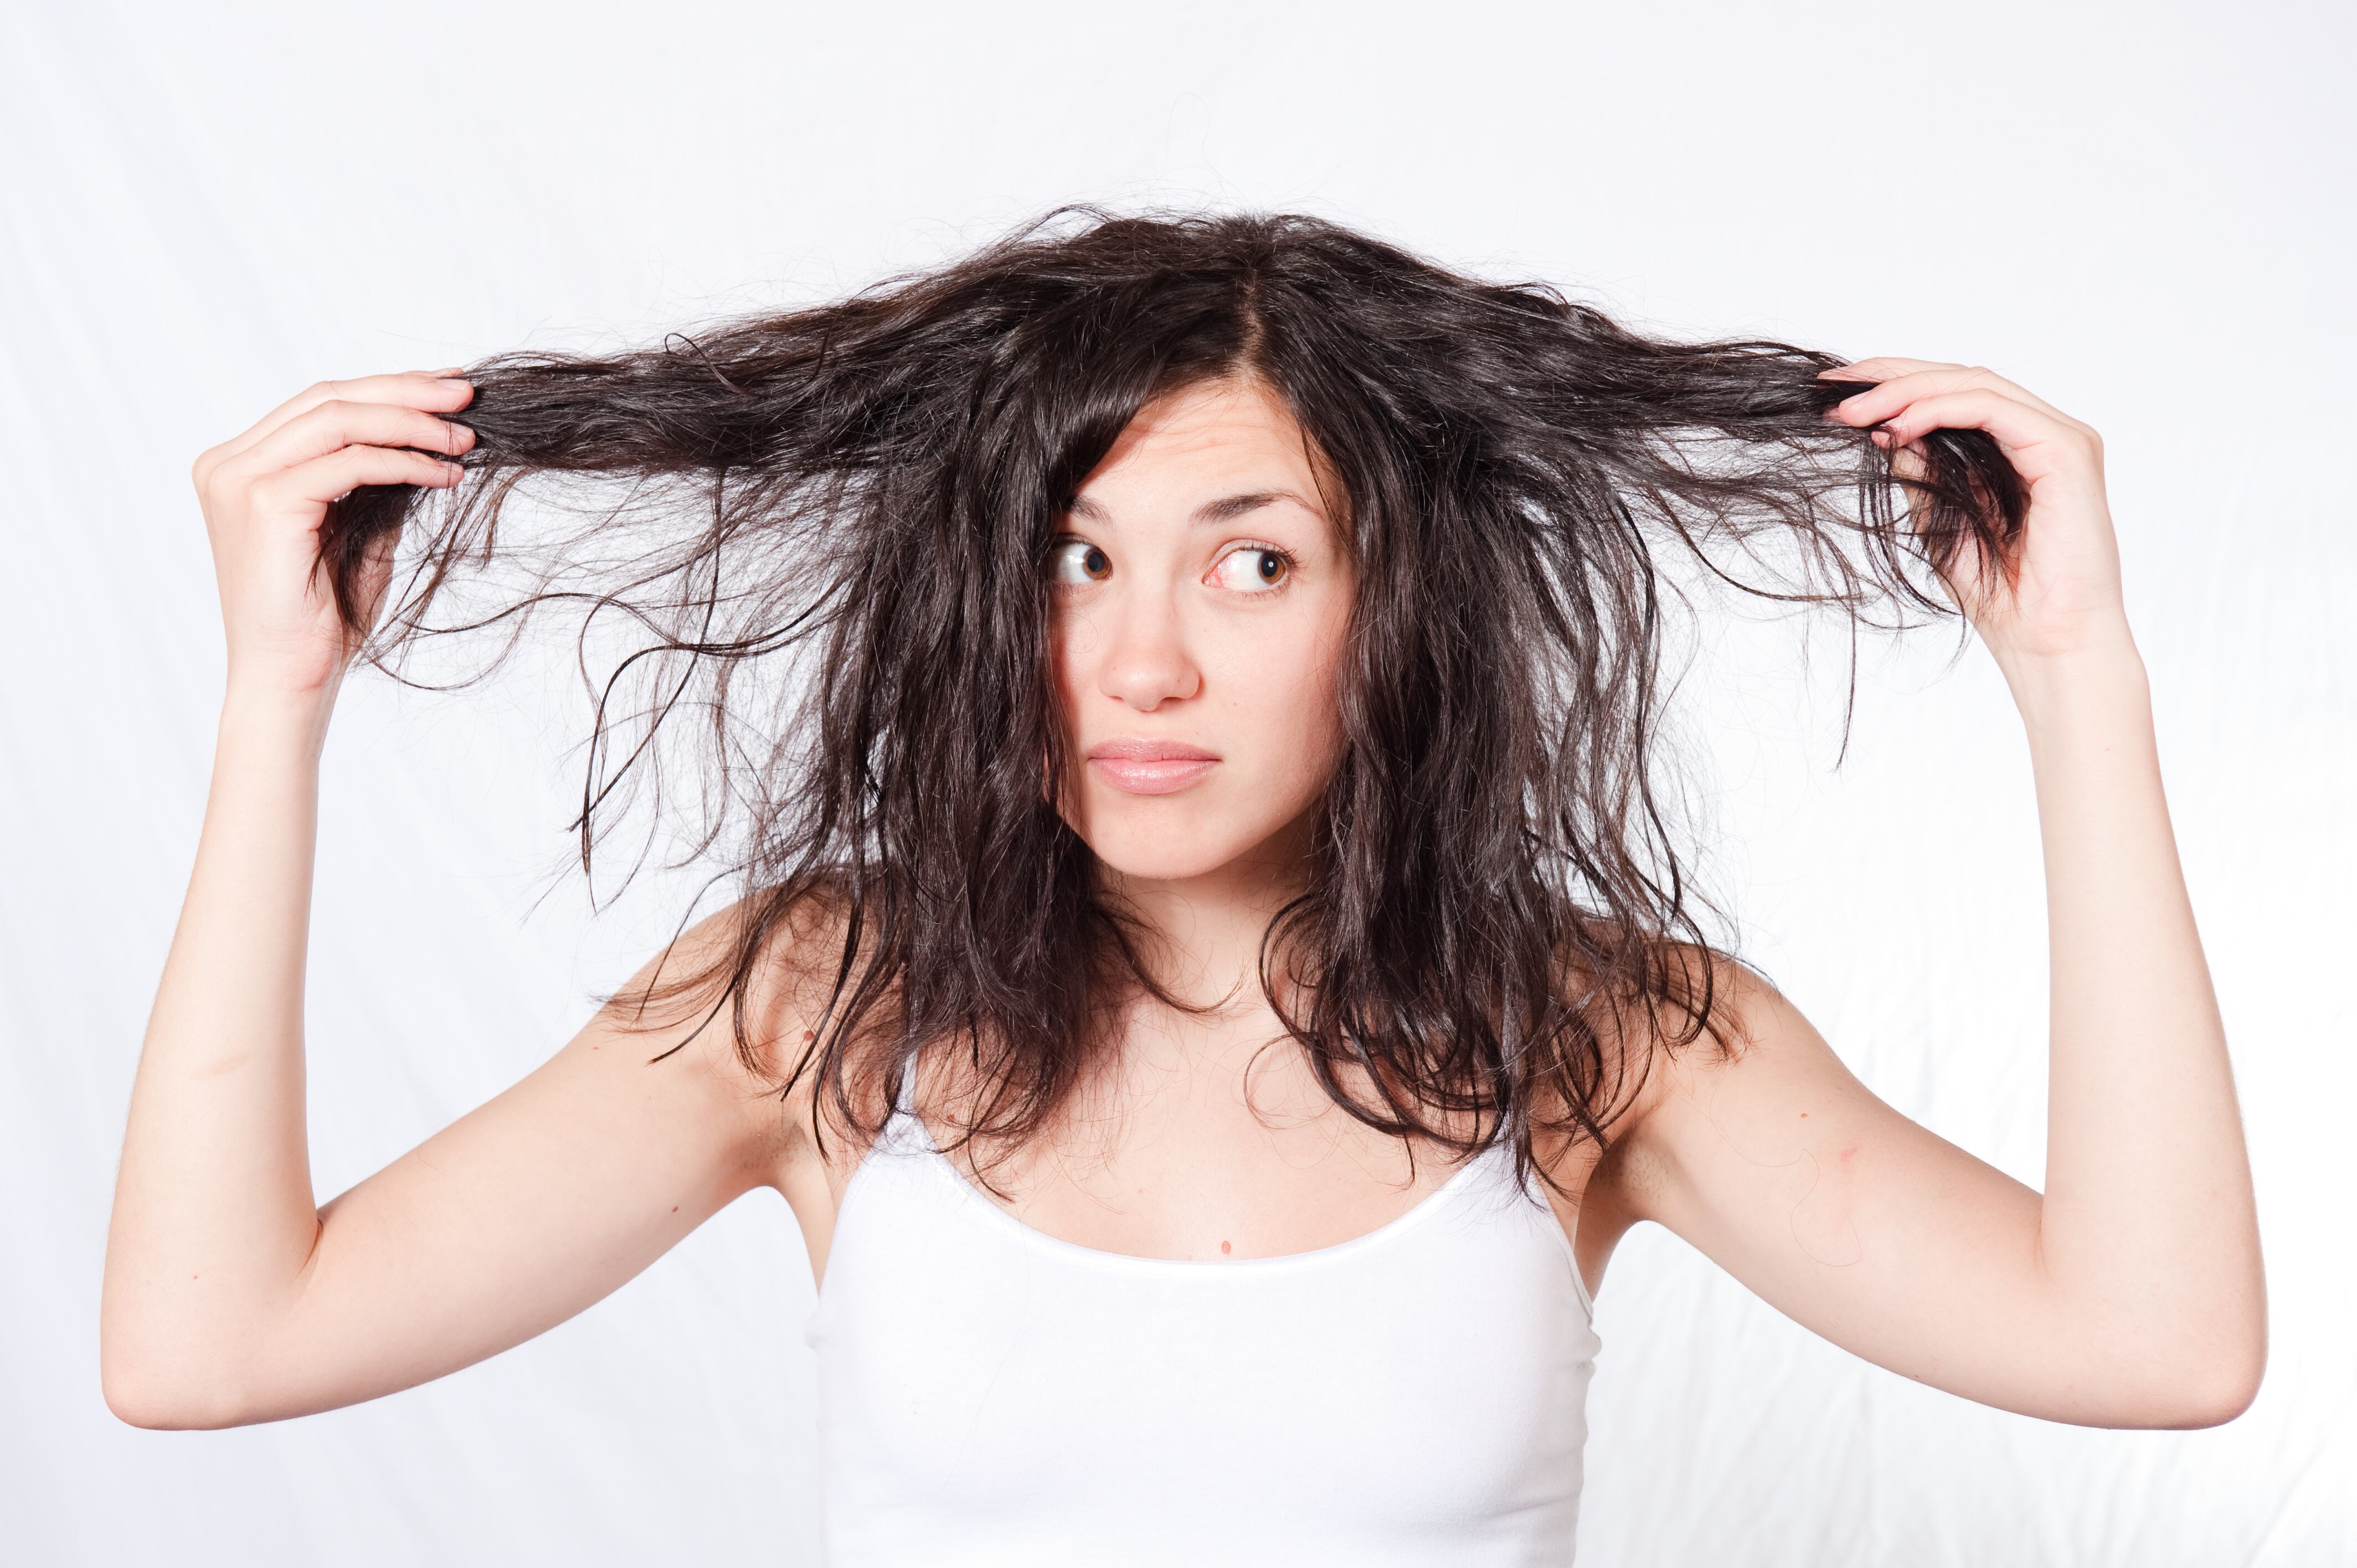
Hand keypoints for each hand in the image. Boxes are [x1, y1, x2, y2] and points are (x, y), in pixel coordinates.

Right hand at [191, 371, 476, 699]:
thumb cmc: (323, 616)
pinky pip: (349, 462)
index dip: (388, 389)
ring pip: (338, 419)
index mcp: (240, 464)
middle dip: (405, 390)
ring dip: (411, 422)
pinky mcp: (263, 502)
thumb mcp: (355, 529)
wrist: (291, 678)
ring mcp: (239, 479)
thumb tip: (428, 434)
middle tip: (467, 395)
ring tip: (465, 437)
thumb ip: (373, 478)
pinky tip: (446, 473)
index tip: (447, 390)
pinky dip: (404, 461)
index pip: (320, 405)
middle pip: (328, 398)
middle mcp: (229, 463)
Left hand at [1821, 359, 2128, 667]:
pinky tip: (1898, 426)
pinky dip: (1941, 409)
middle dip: (1893, 378)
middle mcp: (2041, 432)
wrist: (2047, 641)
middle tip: (1836, 391)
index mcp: (2015, 447)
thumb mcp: (1937, 520)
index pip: (1952, 393)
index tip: (1837, 392)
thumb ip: (1919, 472)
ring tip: (1856, 411)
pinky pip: (1994, 409)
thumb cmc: (1999, 591)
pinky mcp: (2067, 450)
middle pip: (1961, 378)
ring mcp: (2059, 437)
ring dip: (1908, 391)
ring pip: (1976, 384)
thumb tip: (1881, 429)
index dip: (1894, 383)